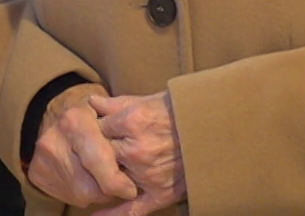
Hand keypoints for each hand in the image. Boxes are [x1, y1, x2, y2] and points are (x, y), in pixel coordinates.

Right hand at [28, 83, 137, 207]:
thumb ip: (125, 132)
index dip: (119, 181)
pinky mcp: (37, 173)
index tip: (132, 187)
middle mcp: (56, 139)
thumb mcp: (110, 110)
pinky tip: (89, 179)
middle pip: (91, 186)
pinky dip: (83, 193)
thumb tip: (138, 153)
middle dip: (110, 188)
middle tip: (123, 186)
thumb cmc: (91, 112)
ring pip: (81, 194)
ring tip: (105, 179)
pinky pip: (68, 195)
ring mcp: (44, 158)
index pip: (101, 163)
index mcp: (76, 121)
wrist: (52, 110)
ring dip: (99, 193)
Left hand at [91, 92, 185, 215]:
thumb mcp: (148, 100)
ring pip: (111, 179)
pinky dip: (114, 215)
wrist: (214, 128)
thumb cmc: (180, 112)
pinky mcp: (160, 192)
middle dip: (100, 152)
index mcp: (133, 122)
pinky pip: (132, 209)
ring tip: (109, 168)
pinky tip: (97, 215)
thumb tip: (90, 102)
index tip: (100, 130)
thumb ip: (116, 103)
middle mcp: (137, 149)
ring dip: (108, 175)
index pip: (98, 128)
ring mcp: (147, 174)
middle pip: (101, 155)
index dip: (97, 130)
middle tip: (104, 148)